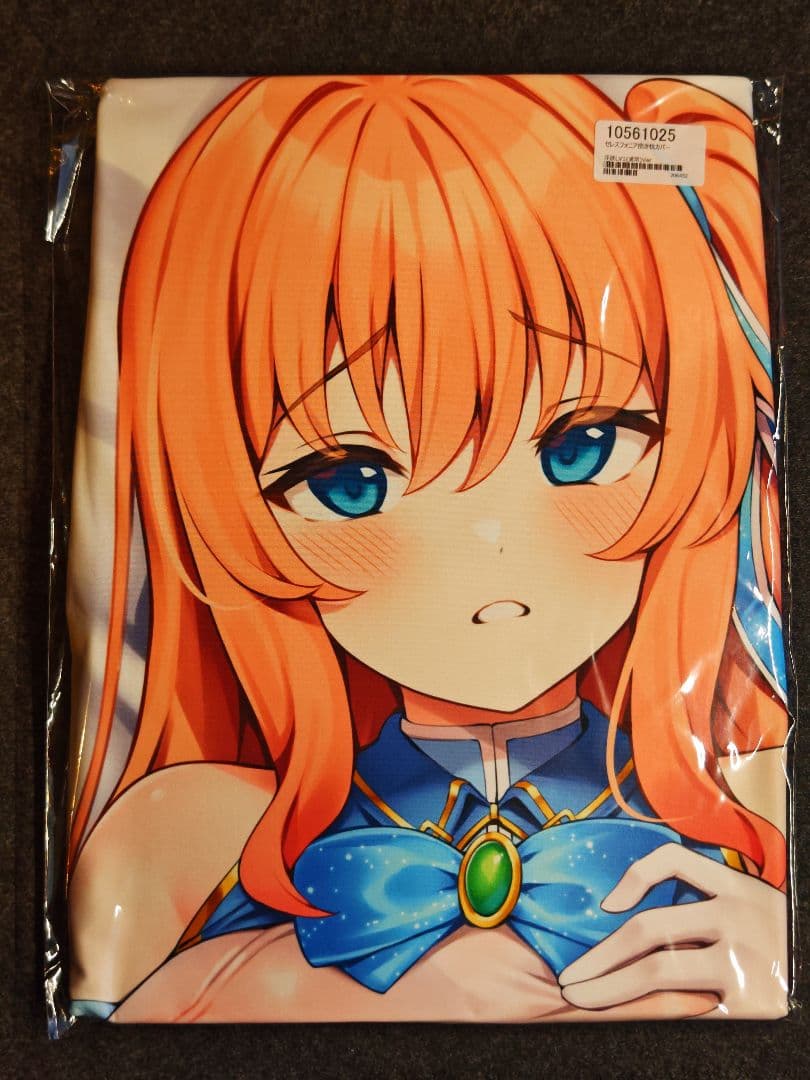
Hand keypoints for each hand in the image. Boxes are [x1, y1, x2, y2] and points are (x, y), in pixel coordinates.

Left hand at [558, 843, 788, 1018]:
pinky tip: (625, 1019)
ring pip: (657, 970)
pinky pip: (683, 1007)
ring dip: (610, 987)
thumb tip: (629, 913)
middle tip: (570, 977)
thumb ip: (709, 905)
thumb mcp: (753, 909)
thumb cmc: (778, 945)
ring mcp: (744, 960)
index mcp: (738, 886)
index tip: (606, 905)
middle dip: (600, 955)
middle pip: (650, 927)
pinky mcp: (750, 1003)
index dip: (633, 876)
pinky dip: (647, 1012)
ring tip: (582, 999)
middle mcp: (740, 916)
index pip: (674, 859)